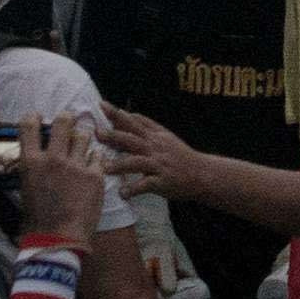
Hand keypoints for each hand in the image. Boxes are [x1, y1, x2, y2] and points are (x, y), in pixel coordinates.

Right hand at [7, 119, 105, 247]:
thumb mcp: (26, 189)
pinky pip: (97, 157)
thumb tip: (35, 159)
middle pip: (63, 121)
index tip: (38, 119)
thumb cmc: (37, 221)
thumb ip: (32, 169)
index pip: (29, 125)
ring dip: (81, 139)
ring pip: (83, 136)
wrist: (58, 240)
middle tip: (67, 122)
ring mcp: (76, 166)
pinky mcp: (95, 176)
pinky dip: (94, 160)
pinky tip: (90, 167)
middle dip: (66, 119)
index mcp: (31, 162)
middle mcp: (54, 158)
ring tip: (81, 146)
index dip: (34, 118)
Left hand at [100, 107, 214, 204]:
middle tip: (97, 132)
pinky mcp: (162, 182)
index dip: (117, 114)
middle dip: (114, 135)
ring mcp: (159, 165)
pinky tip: (123, 194)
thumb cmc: (180, 155)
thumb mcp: (165, 136)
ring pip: (137, 162)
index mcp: (154, 137)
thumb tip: (127, 113)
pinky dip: (133, 189)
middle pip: (132, 139)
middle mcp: (155, 148)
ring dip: (120, 165)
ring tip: (105, 168)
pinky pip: (146, 185)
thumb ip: (147, 125)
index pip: (133, 122)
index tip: (101, 105)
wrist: (202, 174)